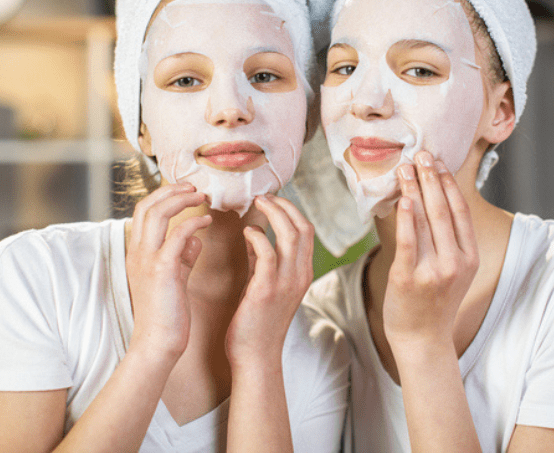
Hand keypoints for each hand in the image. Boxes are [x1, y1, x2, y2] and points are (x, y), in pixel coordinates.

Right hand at [126, 183, 211, 363]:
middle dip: (171, 190)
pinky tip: (207, 222)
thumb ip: (182, 257)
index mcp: (137, 253)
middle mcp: (137, 252)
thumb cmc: (168, 314)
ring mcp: (146, 260)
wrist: (158, 344)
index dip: (163, 195)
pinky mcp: (161, 270)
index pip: (142, 211)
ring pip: (157, 213)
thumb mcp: (173, 279)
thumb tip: (195, 240)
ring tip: (202, 195)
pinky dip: (193, 223)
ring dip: (181, 199)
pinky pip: (177, 235)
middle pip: (146, 205)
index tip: (186, 189)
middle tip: (195, 185)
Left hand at [225, 194, 314, 368]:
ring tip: (257, 204)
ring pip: (290, 234)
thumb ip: (261, 260)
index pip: (306, 231)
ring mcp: (286, 282)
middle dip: (284, 206)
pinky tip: (247, 231)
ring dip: (273, 213)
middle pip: (302, 227)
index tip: (272, 200)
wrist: (255, 358)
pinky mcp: (267, 290)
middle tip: (264, 196)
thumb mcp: (264, 285)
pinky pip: (267, 252)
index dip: (291, 210)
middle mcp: (300, 275)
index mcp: (302, 273)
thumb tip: (254, 234)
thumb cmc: (256, 323)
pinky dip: (258, 236)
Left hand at [383, 151, 478, 351]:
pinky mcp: (409, 278)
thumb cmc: (434, 302)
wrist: (422, 340)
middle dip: (432, 178)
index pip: (460, 212)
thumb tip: (435, 201)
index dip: (449, 184)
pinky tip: (403, 198)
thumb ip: (450, 241)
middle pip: (444, 210)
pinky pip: (408, 242)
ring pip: (425, 220)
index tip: (439, 162)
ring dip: (416, 189)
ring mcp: (433, 271)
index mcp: (469, 257)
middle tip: (422, 154)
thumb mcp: (455, 271)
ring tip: (407, 167)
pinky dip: (406, 218)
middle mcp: (455, 262)